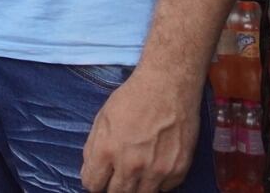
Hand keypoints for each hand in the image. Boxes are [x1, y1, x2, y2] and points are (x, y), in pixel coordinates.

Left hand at [80, 68, 201, 192]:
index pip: (93, 185)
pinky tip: (154, 166)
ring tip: (135, 173)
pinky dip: (157, 182)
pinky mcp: (178, 170)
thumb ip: (93, 149)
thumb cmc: (132, 99)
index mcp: (108, 151)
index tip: (98, 178)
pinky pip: (164, 189)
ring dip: (135, 187)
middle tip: (116, 177)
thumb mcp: (102, 119)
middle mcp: (132, 165)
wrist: (168, 87)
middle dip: (112, 188)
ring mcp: (157, 170)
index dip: (93, 182)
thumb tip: (90, 171)